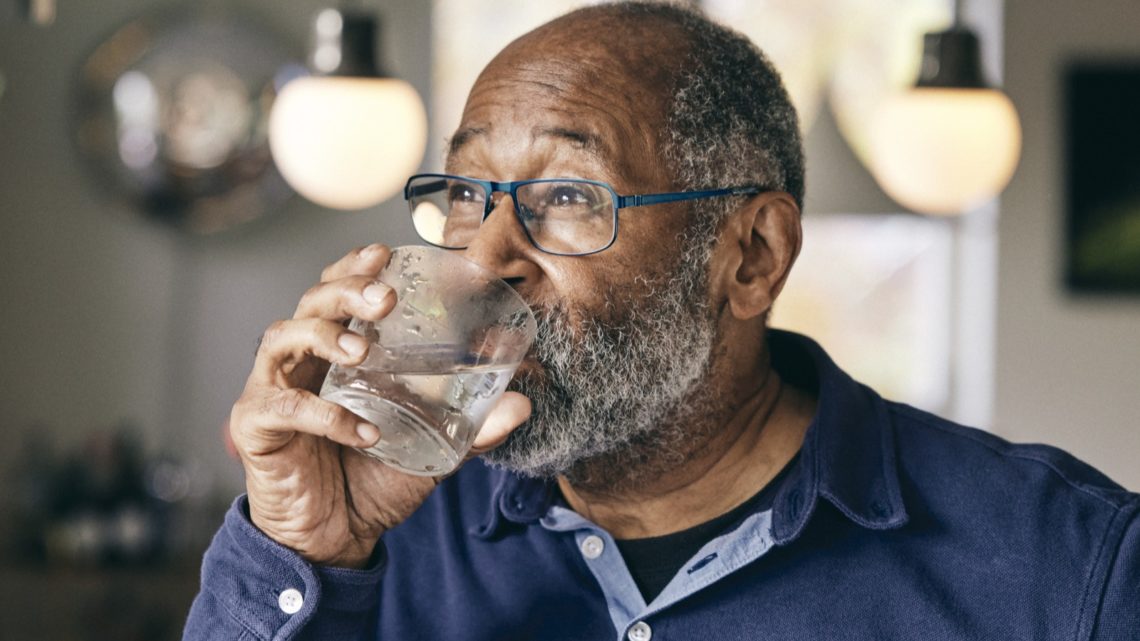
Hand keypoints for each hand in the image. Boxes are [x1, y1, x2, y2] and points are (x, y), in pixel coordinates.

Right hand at [229, 244, 531, 567]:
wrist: (334, 538)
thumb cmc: (371, 479)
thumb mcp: (430, 448)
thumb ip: (471, 428)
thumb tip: (522, 405)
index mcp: (336, 353)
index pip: (337, 293)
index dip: (354, 268)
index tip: (383, 253)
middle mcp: (301, 362)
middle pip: (310, 303)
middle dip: (346, 291)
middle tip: (384, 298)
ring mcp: (272, 389)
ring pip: (282, 338)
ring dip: (325, 336)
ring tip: (363, 351)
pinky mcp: (256, 426)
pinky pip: (282, 406)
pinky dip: (322, 414)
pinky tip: (361, 431)